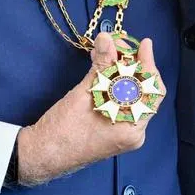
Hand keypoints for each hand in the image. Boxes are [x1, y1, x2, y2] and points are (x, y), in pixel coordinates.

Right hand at [16, 32, 165, 185]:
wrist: (42, 155)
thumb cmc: (62, 131)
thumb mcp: (83, 95)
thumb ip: (101, 66)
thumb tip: (107, 39)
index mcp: (131, 128)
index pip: (152, 91)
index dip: (149, 64)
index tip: (143, 44)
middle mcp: (133, 133)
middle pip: (144, 92)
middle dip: (133, 65)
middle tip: (119, 45)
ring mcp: (124, 133)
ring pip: (132, 96)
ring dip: (122, 73)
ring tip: (107, 53)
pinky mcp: (113, 131)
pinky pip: (122, 103)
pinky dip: (114, 85)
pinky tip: (103, 69)